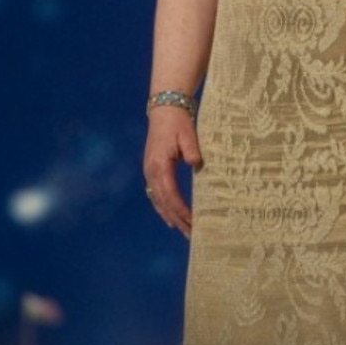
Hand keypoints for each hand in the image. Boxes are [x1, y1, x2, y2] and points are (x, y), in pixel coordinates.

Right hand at [143, 107, 202, 238]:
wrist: (164, 109)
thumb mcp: (188, 133)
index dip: (181, 210)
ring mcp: (149, 172)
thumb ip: (192, 150)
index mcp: (159, 164)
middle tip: (192, 235)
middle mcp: (151, 172)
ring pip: (157, 201)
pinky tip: (170, 219)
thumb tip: (196, 164)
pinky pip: (155, 195)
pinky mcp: (151, 170)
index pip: (170, 194)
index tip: (193, 221)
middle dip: (177, 220)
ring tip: (184, 232)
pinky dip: (163, 208)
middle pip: (163, 202)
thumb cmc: (179, 122)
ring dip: (170, 217)